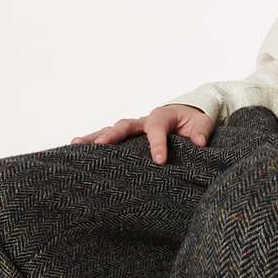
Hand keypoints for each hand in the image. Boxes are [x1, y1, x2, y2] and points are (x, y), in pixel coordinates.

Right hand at [71, 104, 214, 164]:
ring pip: (111, 130)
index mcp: (162, 116)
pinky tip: (76, 150)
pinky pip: (110, 139)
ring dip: (94, 138)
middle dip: (112, 135)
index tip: (160, 162)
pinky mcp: (128, 138)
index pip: (157, 129)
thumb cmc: (193, 122)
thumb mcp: (202, 125)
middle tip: (100, 145)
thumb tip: (200, 143)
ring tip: (75, 145)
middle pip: (125, 125)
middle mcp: (143, 120)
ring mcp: (133, 129)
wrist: (187, 115)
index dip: (158, 144)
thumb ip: (201, 132)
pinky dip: (94, 143)